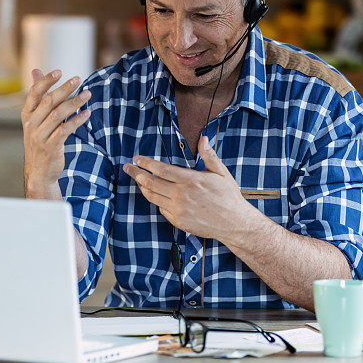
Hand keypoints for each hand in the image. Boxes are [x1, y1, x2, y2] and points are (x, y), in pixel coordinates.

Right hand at [22, 69, 90, 198]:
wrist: (38, 172)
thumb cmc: (40, 141)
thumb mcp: (35, 119)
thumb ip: (38, 96)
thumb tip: (35, 71)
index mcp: (27, 115)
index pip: (34, 93)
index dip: (46, 81)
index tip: (59, 71)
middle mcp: (31, 124)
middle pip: (48, 102)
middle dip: (64, 89)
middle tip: (78, 79)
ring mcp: (40, 136)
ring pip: (58, 115)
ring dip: (74, 103)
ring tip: (88, 94)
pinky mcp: (51, 147)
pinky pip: (65, 130)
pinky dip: (76, 121)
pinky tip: (87, 114)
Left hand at [123, 136, 257, 242]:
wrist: (234, 223)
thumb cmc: (228, 197)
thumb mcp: (221, 173)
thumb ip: (209, 156)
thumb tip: (203, 139)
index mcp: (191, 180)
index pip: (161, 169)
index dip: (146, 163)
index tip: (137, 159)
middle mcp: (181, 195)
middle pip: (151, 182)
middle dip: (136, 173)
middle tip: (128, 167)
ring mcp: (178, 210)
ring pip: (152, 196)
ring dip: (142, 187)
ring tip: (137, 180)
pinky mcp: (178, 221)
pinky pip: (161, 208)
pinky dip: (156, 200)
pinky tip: (154, 195)